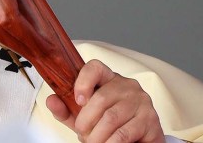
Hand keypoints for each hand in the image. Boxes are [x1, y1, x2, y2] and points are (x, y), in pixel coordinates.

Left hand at [47, 60, 164, 142]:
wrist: (138, 140)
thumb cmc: (108, 124)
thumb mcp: (84, 116)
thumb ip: (66, 109)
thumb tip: (51, 101)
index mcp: (109, 78)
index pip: (95, 67)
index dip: (83, 82)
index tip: (77, 101)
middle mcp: (127, 86)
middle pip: (100, 98)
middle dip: (85, 121)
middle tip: (82, 134)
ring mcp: (141, 102)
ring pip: (111, 118)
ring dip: (97, 136)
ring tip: (93, 142)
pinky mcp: (151, 120)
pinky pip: (124, 133)